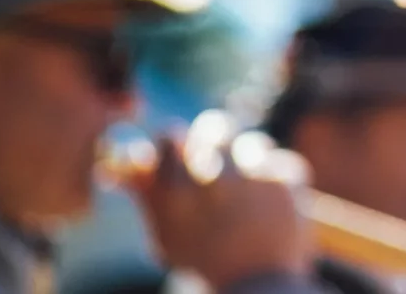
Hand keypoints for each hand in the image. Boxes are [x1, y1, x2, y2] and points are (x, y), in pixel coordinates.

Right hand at [116, 111, 317, 290]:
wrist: (257, 286)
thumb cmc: (204, 260)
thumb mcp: (166, 233)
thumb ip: (145, 194)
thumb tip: (118, 165)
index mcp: (178, 192)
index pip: (170, 136)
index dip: (176, 139)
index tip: (180, 145)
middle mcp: (215, 180)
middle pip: (215, 128)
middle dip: (215, 136)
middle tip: (217, 152)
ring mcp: (255, 178)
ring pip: (252, 141)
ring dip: (249, 158)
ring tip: (249, 190)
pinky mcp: (287, 181)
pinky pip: (282, 160)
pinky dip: (277, 177)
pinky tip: (271, 202)